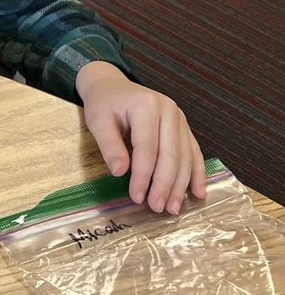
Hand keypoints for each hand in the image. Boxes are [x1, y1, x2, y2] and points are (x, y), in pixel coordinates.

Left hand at [76, 61, 205, 214]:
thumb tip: (121, 172)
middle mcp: (169, 110)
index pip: (147, 148)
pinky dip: (196, 174)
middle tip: (157, 208)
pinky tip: (197, 193)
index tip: (137, 197)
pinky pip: (194, 152)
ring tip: (172, 208)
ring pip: (186, 157)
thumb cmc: (103, 104)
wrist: (112, 86)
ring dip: (181, 185)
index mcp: (146, 105)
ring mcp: (180, 118)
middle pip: (171, 154)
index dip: (144, 176)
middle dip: (164, 185)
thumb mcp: (97, 121)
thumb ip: (108, 145)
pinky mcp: (184, 127)